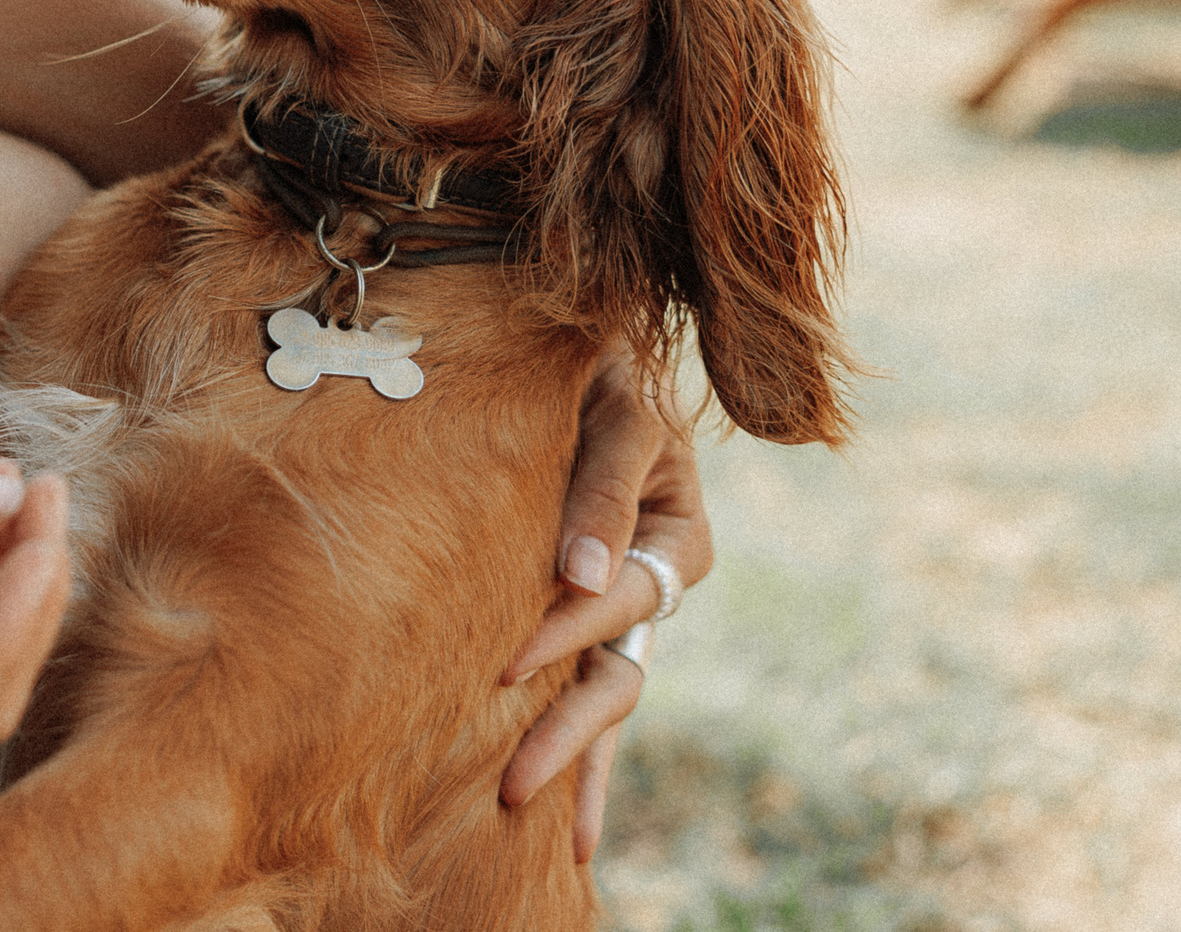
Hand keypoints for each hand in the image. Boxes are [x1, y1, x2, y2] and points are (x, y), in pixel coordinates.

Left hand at [496, 344, 712, 860]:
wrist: (580, 354)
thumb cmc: (603, 371)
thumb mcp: (621, 412)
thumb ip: (606, 487)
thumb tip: (576, 577)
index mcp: (676, 541)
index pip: (617, 600)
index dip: (565, 630)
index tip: (503, 665)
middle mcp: (651, 589)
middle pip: (616, 678)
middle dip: (567, 738)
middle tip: (511, 790)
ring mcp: (616, 612)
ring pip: (602, 700)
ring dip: (571, 761)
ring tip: (530, 823)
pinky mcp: (577, 616)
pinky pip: (577, 688)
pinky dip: (574, 751)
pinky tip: (563, 825)